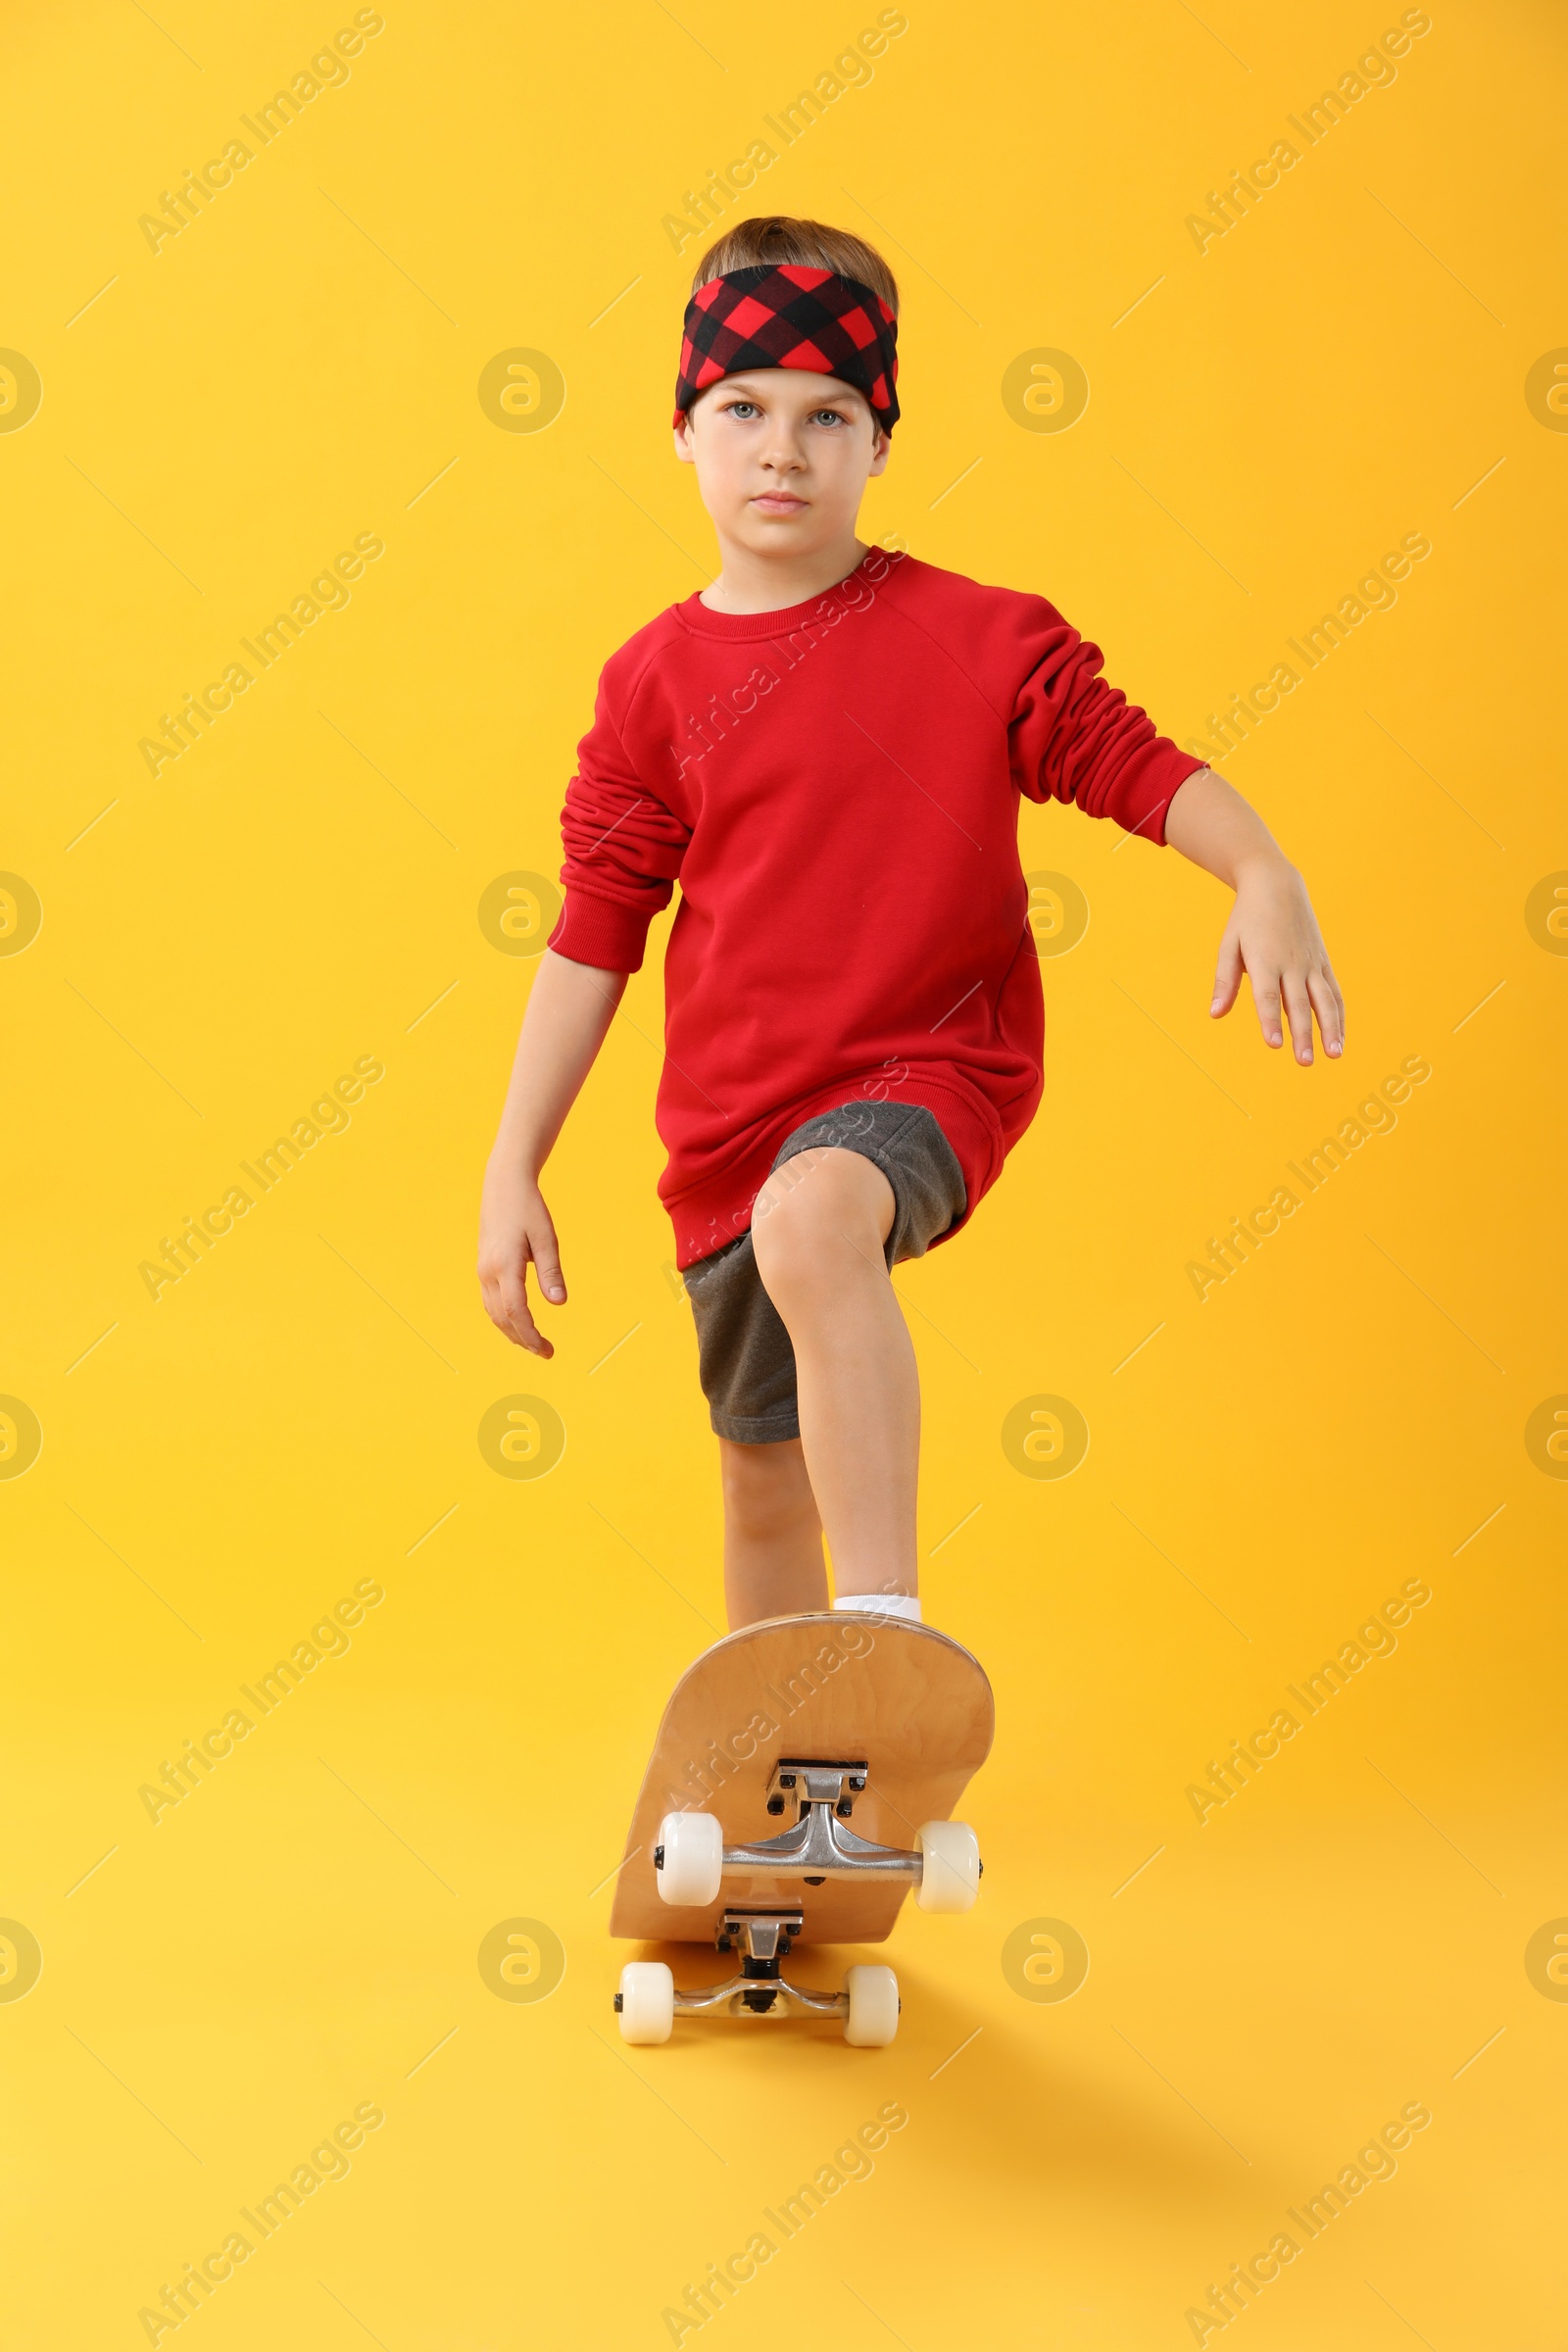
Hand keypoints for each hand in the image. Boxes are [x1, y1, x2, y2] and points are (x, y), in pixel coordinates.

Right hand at [478, 1159, 564, 1354]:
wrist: (504, 1185)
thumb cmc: (529, 1209)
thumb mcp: (547, 1238)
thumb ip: (551, 1273)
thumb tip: (559, 1304)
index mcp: (505, 1265)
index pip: (516, 1311)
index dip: (530, 1334)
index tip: (547, 1349)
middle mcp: (488, 1271)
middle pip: (503, 1318)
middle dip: (523, 1340)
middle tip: (546, 1352)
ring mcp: (482, 1270)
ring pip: (494, 1313)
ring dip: (512, 1332)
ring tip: (534, 1344)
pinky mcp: (484, 1267)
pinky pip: (490, 1302)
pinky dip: (504, 1318)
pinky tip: (518, 1323)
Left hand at [1210, 857, 1343, 1063]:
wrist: (1277, 884)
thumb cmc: (1247, 919)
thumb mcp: (1229, 945)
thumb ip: (1225, 982)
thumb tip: (1215, 1014)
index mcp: (1265, 960)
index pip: (1268, 997)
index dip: (1271, 1021)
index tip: (1274, 1045)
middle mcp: (1292, 963)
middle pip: (1298, 1004)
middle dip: (1303, 1034)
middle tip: (1304, 1062)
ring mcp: (1311, 963)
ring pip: (1324, 1000)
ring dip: (1331, 1029)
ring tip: (1334, 1055)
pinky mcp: (1323, 962)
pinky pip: (1334, 992)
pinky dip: (1339, 1016)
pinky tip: (1340, 1038)